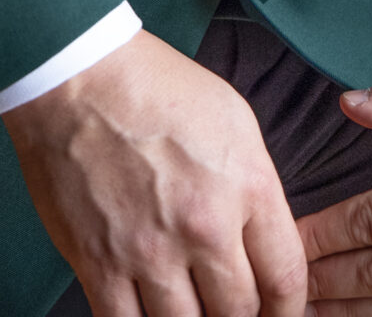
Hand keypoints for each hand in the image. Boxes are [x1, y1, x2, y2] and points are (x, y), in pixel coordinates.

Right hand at [4, 27, 306, 316]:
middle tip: (235, 315)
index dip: (289, 310)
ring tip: (194, 313)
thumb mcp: (236, 123)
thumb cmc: (159, 89)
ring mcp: (150, 251)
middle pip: (238, 314)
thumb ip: (253, 189)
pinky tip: (149, 316)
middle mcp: (205, 226)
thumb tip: (256, 245)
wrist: (82, 79)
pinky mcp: (99, 266)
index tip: (282, 315)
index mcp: (248, 184)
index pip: (285, 276)